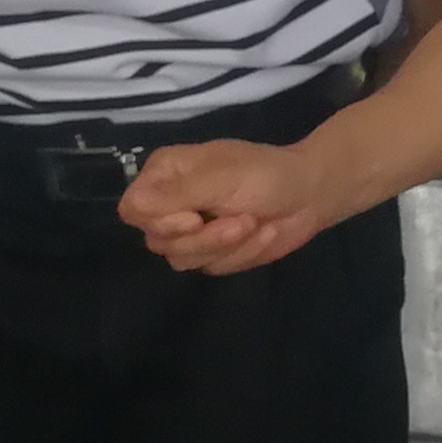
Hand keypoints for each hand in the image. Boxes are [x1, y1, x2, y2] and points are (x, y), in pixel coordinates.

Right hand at [121, 140, 339, 274]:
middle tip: (239, 219)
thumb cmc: (265, 174)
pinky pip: (211, 268)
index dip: (160, 221)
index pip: (132, 209)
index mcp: (165, 174)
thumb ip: (174, 193)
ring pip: (181, 259)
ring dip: (225, 246)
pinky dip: (242, 253)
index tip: (193, 218)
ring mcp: (191, 232)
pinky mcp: (212, 254)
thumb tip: (131, 207)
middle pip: (157, 240)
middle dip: (203, 237)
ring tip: (253, 223)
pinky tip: (262, 233)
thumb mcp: (220, 177)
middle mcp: (170, 203)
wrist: (311, 194)